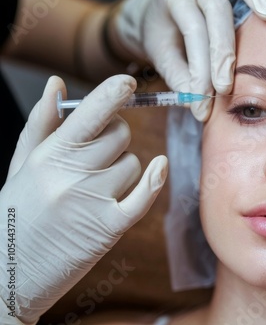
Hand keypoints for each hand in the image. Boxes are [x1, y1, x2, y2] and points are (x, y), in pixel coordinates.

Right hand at [0, 75, 167, 323]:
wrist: (6, 275)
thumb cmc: (15, 215)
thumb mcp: (21, 165)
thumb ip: (42, 124)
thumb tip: (58, 85)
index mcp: (48, 156)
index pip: (90, 115)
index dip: (112, 93)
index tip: (128, 82)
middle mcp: (70, 175)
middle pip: (120, 135)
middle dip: (117, 137)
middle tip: (101, 152)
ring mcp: (91, 202)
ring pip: (133, 164)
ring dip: (125, 169)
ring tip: (98, 187)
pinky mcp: (107, 229)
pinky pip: (143, 196)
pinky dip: (154, 179)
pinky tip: (159, 166)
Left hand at [114, 0, 265, 121]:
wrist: (158, 12)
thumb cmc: (163, 36)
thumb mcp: (162, 56)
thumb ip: (178, 77)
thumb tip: (195, 100)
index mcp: (173, 1)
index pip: (192, 35)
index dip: (200, 71)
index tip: (202, 104)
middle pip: (215, 13)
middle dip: (223, 53)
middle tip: (224, 89)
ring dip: (253, 1)